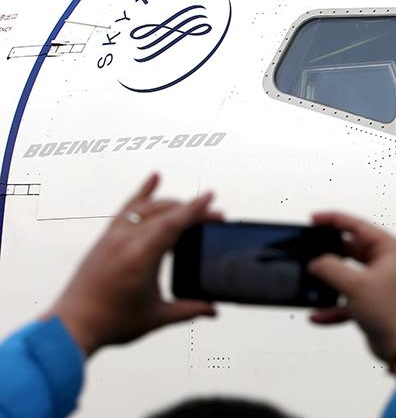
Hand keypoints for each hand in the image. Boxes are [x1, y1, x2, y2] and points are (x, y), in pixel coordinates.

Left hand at [43, 174, 217, 356]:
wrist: (73, 326)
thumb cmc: (113, 323)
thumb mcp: (156, 317)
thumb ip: (188, 310)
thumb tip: (213, 311)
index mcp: (141, 257)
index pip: (173, 224)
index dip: (194, 209)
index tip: (210, 196)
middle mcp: (126, 240)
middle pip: (165, 214)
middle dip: (192, 211)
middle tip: (214, 216)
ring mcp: (113, 236)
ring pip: (148, 208)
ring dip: (173, 205)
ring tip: (192, 209)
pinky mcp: (105, 238)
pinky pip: (127, 209)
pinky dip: (142, 193)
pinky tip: (154, 178)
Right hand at [307, 212, 395, 366]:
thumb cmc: (391, 311)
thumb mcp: (355, 285)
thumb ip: (331, 268)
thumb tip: (316, 263)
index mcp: (391, 249)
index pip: (358, 226)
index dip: (334, 220)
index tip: (313, 219)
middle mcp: (389, 263)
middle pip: (353, 249)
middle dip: (330, 253)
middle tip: (309, 251)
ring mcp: (383, 283)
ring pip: (350, 276)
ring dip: (331, 282)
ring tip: (310, 282)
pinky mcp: (376, 304)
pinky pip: (350, 300)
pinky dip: (335, 306)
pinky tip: (317, 315)